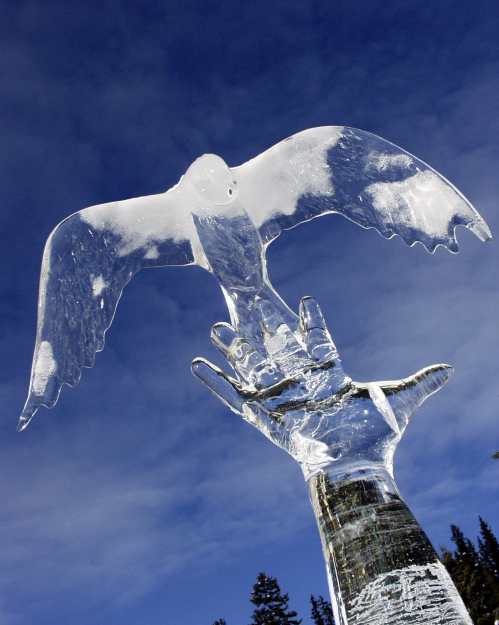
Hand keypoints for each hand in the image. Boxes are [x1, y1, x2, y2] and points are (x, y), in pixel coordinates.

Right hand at [192, 297, 451, 480]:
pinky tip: (196, 365)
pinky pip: (231, 397)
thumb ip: (420, 382)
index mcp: (328, 374)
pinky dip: (213, 383)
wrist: (351, 467)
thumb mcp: (397, 400)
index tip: (308, 300)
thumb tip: (451, 369)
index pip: (317, 340)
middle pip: (278, 347)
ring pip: (251, 367)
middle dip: (264, 326)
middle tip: (252, 300)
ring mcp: (278, 398)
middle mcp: (300, 382)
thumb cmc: (373, 436)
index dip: (313, 322)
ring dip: (232, 349)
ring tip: (215, 327)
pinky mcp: (260, 416)